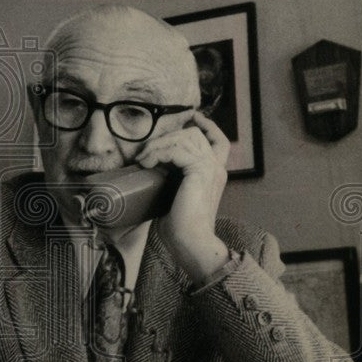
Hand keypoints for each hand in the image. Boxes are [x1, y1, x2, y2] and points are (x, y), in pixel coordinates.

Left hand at [137, 112, 230, 282]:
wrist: (192, 244)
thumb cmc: (180, 228)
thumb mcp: (175, 197)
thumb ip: (171, 181)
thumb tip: (149, 174)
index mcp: (213, 173)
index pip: (218, 141)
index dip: (206, 126)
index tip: (192, 117)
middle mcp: (216, 168)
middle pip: (195, 134)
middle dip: (168, 136)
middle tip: (146, 152)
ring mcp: (210, 168)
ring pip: (185, 138)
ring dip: (159, 144)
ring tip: (143, 160)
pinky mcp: (200, 171)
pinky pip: (176, 150)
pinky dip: (158, 153)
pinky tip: (146, 163)